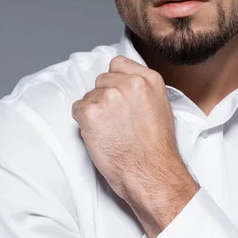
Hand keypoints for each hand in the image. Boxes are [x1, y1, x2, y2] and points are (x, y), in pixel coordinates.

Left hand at [71, 55, 188, 203]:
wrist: (150, 173)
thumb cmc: (156, 147)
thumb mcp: (160, 106)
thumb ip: (142, 89)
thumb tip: (122, 84)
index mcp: (149, 79)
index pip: (118, 64)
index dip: (115, 81)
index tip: (117, 95)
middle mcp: (130, 83)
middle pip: (101, 80)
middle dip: (104, 97)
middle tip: (115, 120)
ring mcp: (109, 96)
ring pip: (89, 96)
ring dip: (94, 111)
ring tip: (110, 131)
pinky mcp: (91, 112)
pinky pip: (77, 109)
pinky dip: (83, 122)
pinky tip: (99, 135)